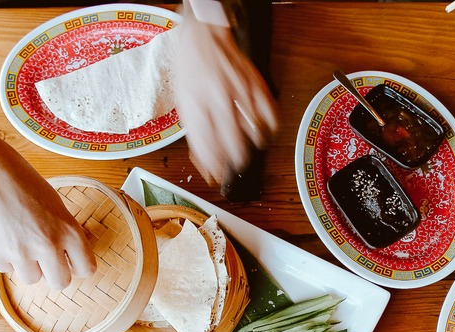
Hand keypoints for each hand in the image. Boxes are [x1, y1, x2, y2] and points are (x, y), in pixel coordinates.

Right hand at [0, 117, 95, 288]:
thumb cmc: (20, 181)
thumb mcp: (55, 204)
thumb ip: (64, 232)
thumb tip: (70, 257)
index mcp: (68, 230)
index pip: (87, 269)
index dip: (76, 265)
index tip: (69, 260)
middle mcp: (47, 245)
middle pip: (60, 283)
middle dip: (53, 273)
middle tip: (44, 259)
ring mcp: (19, 252)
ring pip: (31, 279)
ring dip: (26, 265)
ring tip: (17, 239)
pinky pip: (5, 269)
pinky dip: (3, 257)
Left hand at [173, 15, 277, 184]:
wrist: (204, 35)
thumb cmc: (191, 67)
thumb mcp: (183, 101)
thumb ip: (194, 130)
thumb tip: (205, 159)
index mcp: (196, 104)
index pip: (208, 145)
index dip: (213, 164)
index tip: (216, 173)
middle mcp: (218, 98)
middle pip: (233, 142)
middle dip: (236, 160)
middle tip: (236, 165)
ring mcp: (239, 91)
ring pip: (254, 130)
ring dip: (254, 145)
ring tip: (250, 150)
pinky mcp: (255, 84)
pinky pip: (270, 112)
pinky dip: (271, 126)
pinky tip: (266, 132)